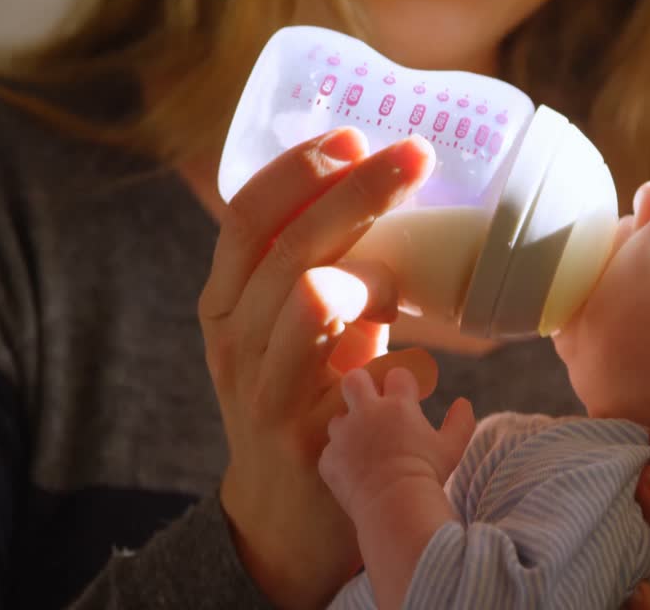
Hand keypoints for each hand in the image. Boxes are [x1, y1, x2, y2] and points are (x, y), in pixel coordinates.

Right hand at [198, 128, 435, 609]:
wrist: (286, 515)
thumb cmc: (305, 399)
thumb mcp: (297, 329)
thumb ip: (327, 273)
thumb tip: (393, 202)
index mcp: (225, 300)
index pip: (247, 214)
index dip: (299, 167)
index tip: (354, 133)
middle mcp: (232, 337)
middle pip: (288, 241)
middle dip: (357, 188)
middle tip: (416, 154)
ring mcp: (261, 387)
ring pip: (309, 294)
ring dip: (372, 262)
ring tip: (408, 253)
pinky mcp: (302, 433)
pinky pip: (357, 368)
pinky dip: (403, 353)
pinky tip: (424, 366)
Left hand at [319, 366, 475, 520]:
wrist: (394, 507)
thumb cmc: (428, 475)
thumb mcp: (452, 448)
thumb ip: (460, 421)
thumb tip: (463, 402)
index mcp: (398, 405)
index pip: (397, 374)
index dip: (402, 384)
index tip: (407, 397)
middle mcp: (366, 413)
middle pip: (355, 379)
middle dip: (362, 385)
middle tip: (371, 402)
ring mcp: (344, 435)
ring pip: (339, 417)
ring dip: (350, 427)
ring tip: (364, 446)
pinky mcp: (329, 458)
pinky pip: (332, 451)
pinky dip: (342, 459)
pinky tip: (356, 473)